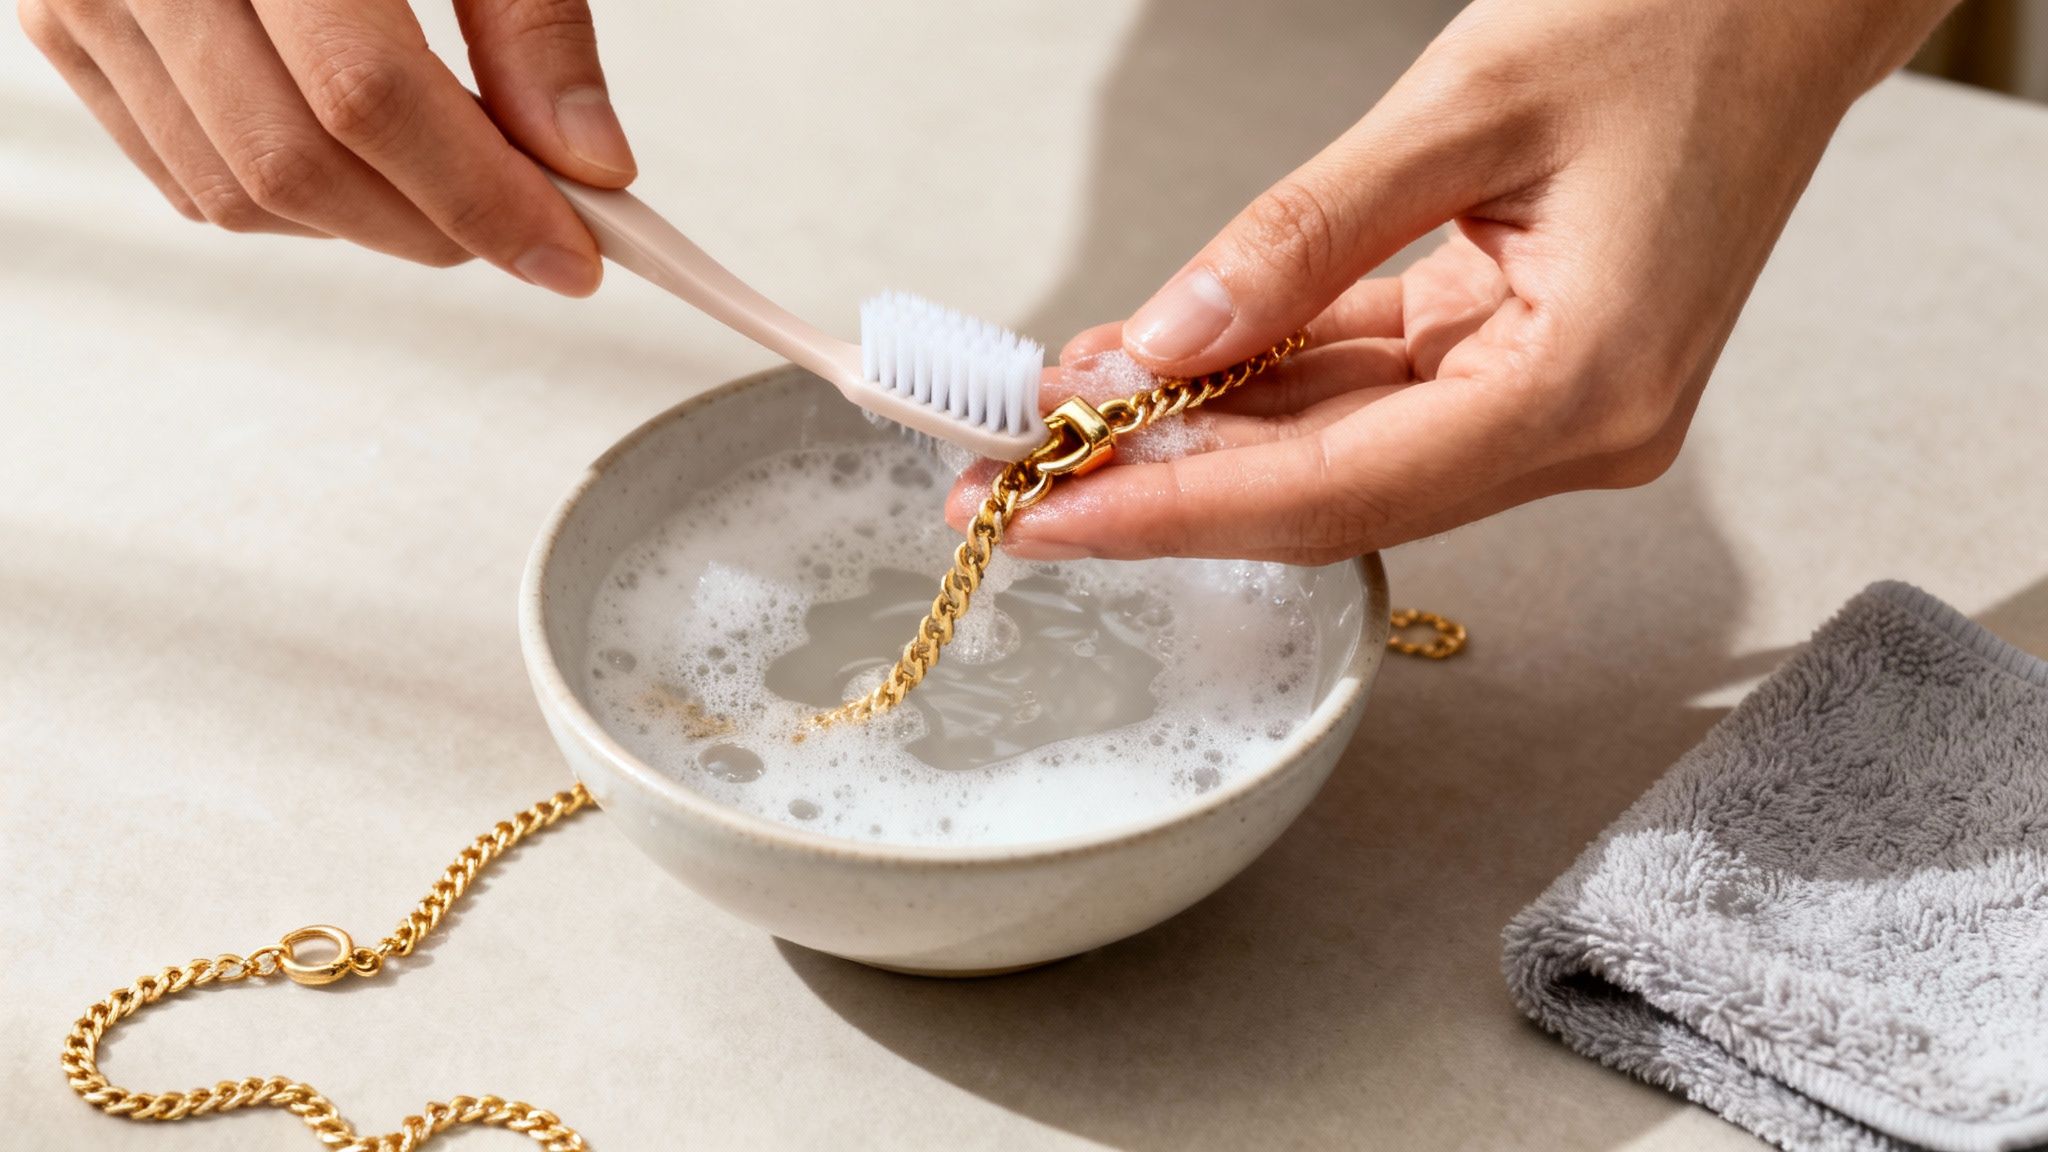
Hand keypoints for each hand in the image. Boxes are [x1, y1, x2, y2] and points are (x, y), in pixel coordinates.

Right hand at [18, 0, 633, 294]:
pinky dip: (297, 207)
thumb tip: (586, 167)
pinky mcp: (71, 35)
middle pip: (294, 162)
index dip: (477, 192)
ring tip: (455, 184)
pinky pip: (191, 179)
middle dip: (434, 224)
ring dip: (370, 226)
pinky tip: (369, 168)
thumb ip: (531, 26)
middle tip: (531, 227)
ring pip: (238, 192)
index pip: (361, 93)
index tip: (571, 254)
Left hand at [957, 0, 1953, 562]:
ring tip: (1061, 412)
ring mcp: (1547, 403)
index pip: (1340, 490)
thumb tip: (1167, 342)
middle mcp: (1575, 427)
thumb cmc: (1675, 19)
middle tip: (1007, 482)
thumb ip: (1302, 236)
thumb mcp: (1462, 106)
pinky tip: (1160, 367)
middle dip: (1160, 485)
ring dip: (1196, 434)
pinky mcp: (1520, 363)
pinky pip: (1364, 391)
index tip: (1043, 518)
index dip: (1176, 513)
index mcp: (1587, 387)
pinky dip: (1258, 381)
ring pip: (1333, 449)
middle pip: (1326, 491)